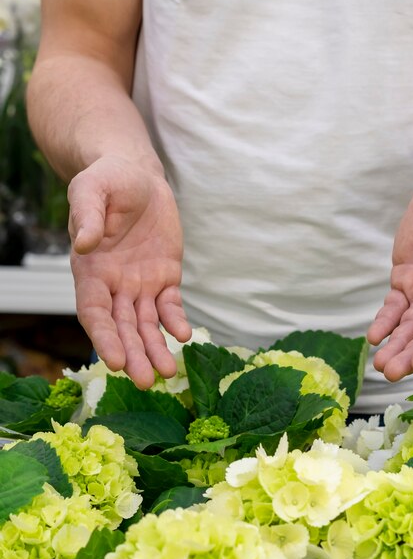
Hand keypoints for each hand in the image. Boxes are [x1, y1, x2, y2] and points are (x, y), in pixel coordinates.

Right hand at [68, 155, 191, 387]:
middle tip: (146, 381)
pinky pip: (171, 305)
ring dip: (156, 348)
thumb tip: (83, 244)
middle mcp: (115, 285)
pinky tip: (184, 335)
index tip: (116, 361)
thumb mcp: (92, 189)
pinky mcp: (166, 277)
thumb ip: (86, 215)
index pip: (94, 313)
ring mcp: (141, 284)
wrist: (138, 177)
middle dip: (134, 354)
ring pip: (148, 324)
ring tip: (168, 371)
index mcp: (91, 271)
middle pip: (123, 328)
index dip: (105, 338)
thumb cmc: (108, 182)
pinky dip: (177, 321)